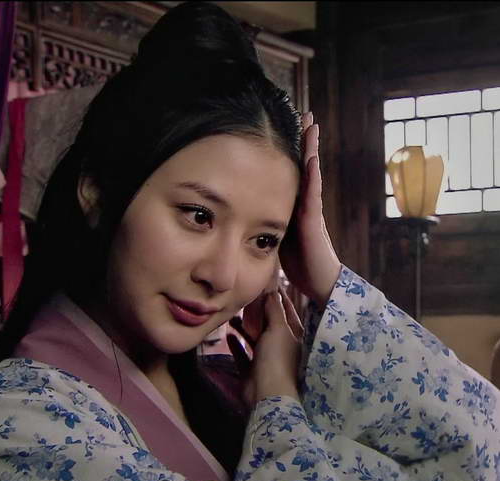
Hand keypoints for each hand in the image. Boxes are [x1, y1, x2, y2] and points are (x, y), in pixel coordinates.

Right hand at [227, 287, 302, 408]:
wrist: (266, 393)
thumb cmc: (276, 357)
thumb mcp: (278, 328)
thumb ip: (274, 309)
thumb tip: (272, 291)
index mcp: (293, 336)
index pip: (288, 312)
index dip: (280, 298)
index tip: (269, 284)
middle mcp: (281, 346)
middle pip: (269, 324)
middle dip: (259, 311)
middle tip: (245, 297)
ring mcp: (266, 359)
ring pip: (255, 338)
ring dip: (244, 327)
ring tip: (232, 314)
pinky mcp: (252, 370)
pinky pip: (243, 353)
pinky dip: (236, 344)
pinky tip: (227, 334)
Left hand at [279, 113, 340, 305]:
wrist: (318, 282)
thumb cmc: (298, 261)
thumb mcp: (276, 235)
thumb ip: (267, 220)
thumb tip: (246, 212)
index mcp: (293, 204)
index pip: (291, 171)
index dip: (291, 150)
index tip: (288, 127)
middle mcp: (304, 201)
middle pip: (304, 164)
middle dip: (304, 140)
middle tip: (306, 114)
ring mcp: (311, 209)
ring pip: (311, 173)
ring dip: (311, 149)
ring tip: (312, 126)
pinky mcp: (314, 221)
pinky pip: (313, 194)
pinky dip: (312, 176)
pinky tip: (311, 159)